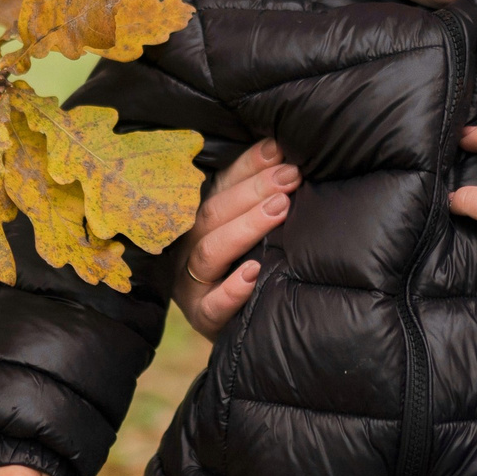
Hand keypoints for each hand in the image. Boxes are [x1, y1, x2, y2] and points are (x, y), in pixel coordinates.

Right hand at [173, 139, 299, 338]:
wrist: (237, 326)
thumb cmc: (245, 263)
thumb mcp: (249, 225)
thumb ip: (259, 192)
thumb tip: (282, 150)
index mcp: (196, 219)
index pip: (219, 185)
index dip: (248, 166)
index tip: (279, 151)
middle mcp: (187, 247)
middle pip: (212, 213)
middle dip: (253, 191)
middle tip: (289, 177)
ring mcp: (190, 284)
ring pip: (209, 252)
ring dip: (245, 228)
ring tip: (279, 209)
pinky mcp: (202, 317)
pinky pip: (213, 304)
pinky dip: (232, 289)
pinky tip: (253, 272)